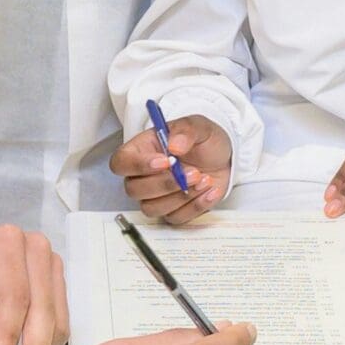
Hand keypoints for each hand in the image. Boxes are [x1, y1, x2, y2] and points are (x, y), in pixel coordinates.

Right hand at [109, 115, 232, 225]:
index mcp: (141, 150)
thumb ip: (185, 131)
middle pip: (134, 189)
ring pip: (152, 208)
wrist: (223, 158)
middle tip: (193, 172)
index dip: (138, 165)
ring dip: (181, 196)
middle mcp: (143, 176)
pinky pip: (176, 218)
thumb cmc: (203, 141)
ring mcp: (156, 196)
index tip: (165, 162)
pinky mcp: (173, 210)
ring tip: (204, 179)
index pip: (121, 162)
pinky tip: (210, 190)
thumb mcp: (198, 126)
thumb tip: (174, 145)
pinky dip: (196, 206)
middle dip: (165, 184)